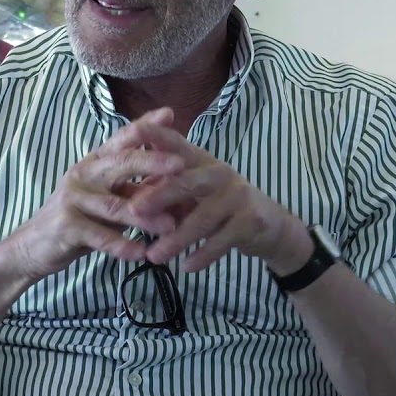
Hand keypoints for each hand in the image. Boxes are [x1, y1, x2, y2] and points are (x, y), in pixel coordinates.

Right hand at [2, 108, 184, 282]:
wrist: (35, 245)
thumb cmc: (81, 217)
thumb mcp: (107, 196)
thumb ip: (133, 187)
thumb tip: (173, 178)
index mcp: (95, 162)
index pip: (122, 139)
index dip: (145, 126)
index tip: (169, 114)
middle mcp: (84, 174)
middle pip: (121, 163)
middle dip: (152, 162)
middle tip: (181, 164)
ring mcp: (73, 199)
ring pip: (115, 206)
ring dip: (145, 217)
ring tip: (172, 226)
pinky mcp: (67, 226)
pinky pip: (100, 237)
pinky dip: (122, 245)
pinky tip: (140, 254)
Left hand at [127, 112, 312, 273]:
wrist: (268, 224)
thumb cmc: (218, 204)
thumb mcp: (191, 192)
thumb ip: (164, 188)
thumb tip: (127, 196)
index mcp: (200, 161)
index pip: (177, 144)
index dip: (157, 135)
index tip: (135, 129)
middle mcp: (219, 173)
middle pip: (187, 181)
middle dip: (159, 196)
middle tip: (133, 211)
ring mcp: (237, 196)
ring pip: (202, 218)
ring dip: (176, 239)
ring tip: (154, 256)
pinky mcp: (250, 221)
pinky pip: (221, 240)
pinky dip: (202, 255)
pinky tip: (186, 267)